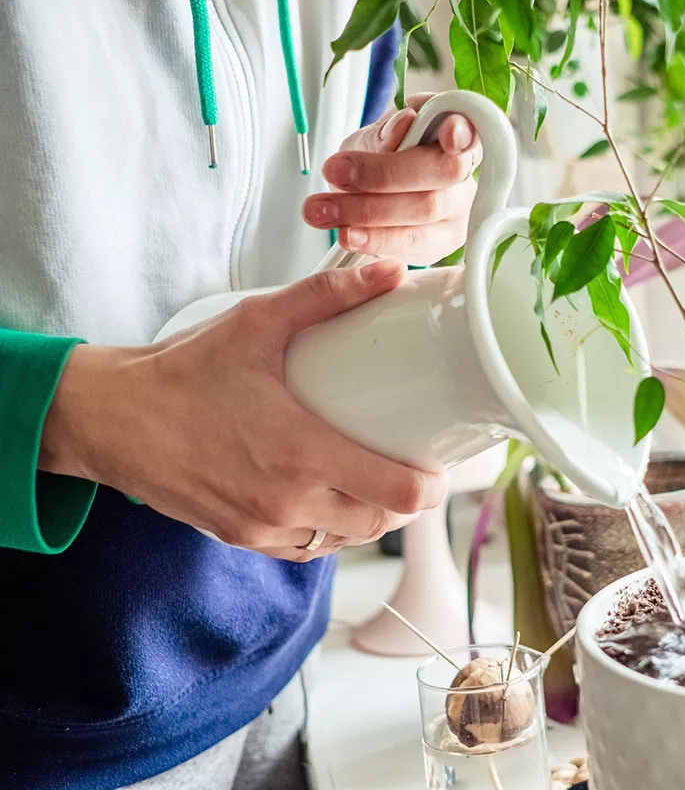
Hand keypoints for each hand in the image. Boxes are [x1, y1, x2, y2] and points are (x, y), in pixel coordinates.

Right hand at [39, 261, 446, 560]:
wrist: (109, 419)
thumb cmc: (183, 371)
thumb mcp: (256, 323)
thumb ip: (326, 296)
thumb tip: (390, 271)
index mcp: (302, 454)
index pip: (397, 494)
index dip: (431, 487)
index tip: (441, 467)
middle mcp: (287, 501)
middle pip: (379, 522)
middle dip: (406, 501)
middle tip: (415, 468)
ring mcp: (263, 527)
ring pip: (344, 539)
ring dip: (369, 517)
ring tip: (379, 482)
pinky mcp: (241, 538)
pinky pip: (305, 548)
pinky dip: (328, 531)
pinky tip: (332, 502)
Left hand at [302, 93, 480, 263]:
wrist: (371, 193)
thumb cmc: (380, 157)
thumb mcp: (374, 136)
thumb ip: (387, 132)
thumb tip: (404, 125)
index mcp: (458, 134)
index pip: (471, 128)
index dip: (463, 131)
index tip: (447, 133)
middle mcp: (466, 174)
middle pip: (443, 172)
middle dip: (386, 173)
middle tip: (336, 171)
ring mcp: (459, 212)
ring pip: (426, 211)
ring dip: (369, 211)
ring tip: (324, 210)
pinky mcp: (443, 245)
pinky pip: (414, 246)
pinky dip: (376, 240)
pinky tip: (348, 234)